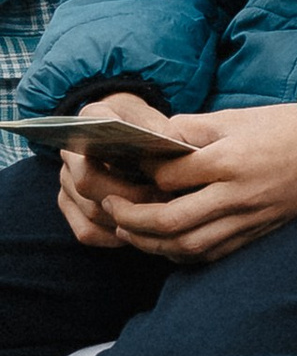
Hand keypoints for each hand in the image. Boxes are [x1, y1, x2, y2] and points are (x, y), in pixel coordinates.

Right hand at [54, 93, 179, 249]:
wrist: (127, 132)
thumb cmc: (145, 127)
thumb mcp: (156, 119)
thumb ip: (161, 130)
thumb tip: (172, 146)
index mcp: (88, 123)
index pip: (91, 144)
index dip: (124, 163)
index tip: (160, 178)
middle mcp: (69, 153)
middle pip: (89, 184)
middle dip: (131, 198)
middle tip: (166, 202)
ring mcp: (66, 182)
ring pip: (91, 211)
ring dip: (127, 219)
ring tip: (160, 217)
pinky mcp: (69, 206)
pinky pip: (87, 232)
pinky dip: (115, 236)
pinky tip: (141, 232)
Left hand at [67, 99, 296, 266]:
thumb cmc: (296, 126)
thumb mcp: (242, 116)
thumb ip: (196, 130)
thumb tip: (155, 140)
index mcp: (232, 159)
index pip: (169, 177)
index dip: (141, 175)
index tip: (127, 168)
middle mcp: (239, 195)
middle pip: (170, 221)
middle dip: (133, 220)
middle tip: (111, 209)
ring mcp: (252, 219)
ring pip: (189, 246)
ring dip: (152, 244)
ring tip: (131, 232)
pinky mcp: (262, 233)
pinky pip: (214, 254)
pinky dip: (184, 254)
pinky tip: (168, 245)